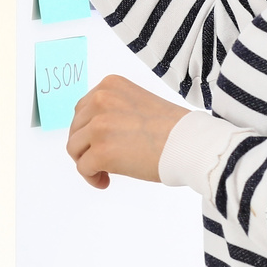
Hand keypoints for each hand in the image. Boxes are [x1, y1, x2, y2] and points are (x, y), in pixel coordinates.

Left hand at [66, 75, 190, 189]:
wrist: (192, 144)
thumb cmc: (173, 129)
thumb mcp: (137, 103)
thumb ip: (114, 110)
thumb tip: (92, 131)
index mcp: (110, 85)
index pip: (83, 109)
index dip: (88, 130)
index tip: (102, 143)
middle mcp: (101, 100)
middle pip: (76, 129)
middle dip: (86, 147)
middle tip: (102, 161)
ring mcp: (99, 125)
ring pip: (74, 148)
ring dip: (86, 162)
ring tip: (105, 172)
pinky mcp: (101, 151)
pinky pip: (83, 168)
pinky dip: (91, 177)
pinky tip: (105, 181)